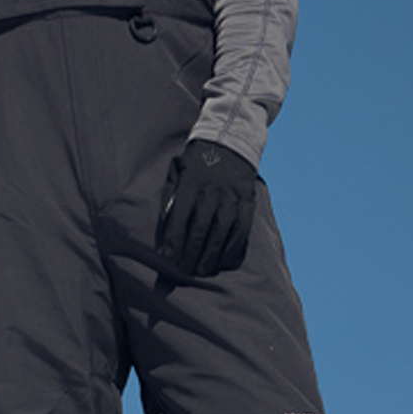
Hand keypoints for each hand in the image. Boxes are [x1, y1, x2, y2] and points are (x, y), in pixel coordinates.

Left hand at [156, 139, 257, 278]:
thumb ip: (170, 198)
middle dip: (190, 253)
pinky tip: (225, 261)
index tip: (167, 260)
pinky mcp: (247, 201)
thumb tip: (164, 227)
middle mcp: (212, 190)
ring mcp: (232, 196)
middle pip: (200, 228)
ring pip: (222, 231)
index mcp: (191, 183)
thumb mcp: (177, 171)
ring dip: (211, 255)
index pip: (180, 217)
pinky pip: (243, 229)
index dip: (173, 241)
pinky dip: (234, 247)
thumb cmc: (196, 162)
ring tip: (201, 271)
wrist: (229, 140)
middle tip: (183, 273)